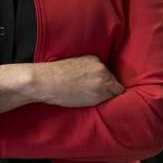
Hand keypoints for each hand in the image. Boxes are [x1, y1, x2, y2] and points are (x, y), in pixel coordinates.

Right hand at [0, 55, 122, 113]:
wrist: (48, 81)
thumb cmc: (55, 75)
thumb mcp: (75, 65)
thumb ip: (88, 69)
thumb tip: (93, 79)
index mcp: (95, 59)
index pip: (108, 72)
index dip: (105, 81)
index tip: (98, 87)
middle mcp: (102, 68)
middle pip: (113, 81)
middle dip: (107, 88)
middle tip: (94, 95)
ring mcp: (102, 81)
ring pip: (114, 91)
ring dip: (107, 96)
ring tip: (94, 100)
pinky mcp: (100, 94)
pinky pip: (111, 99)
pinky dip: (106, 102)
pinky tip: (97, 103)